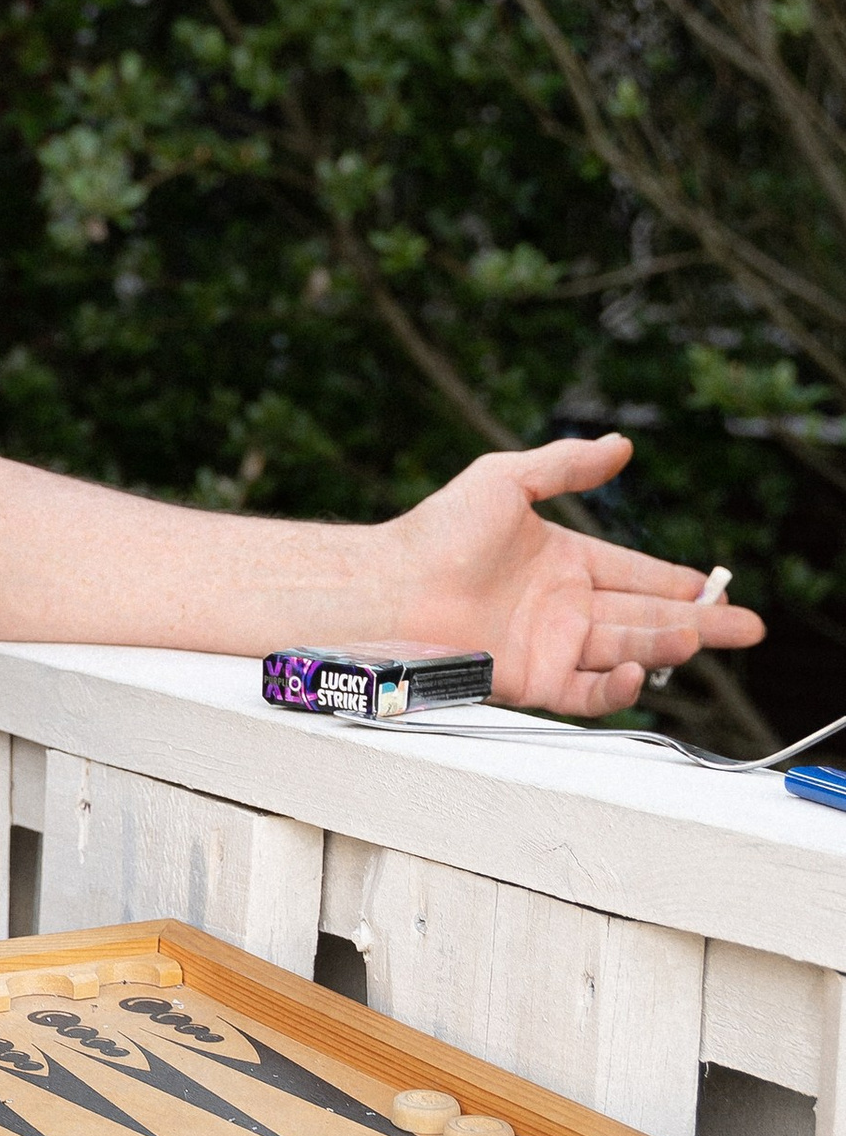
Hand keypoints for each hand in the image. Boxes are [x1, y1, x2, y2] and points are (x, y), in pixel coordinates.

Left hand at [381, 435, 763, 715]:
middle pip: (643, 616)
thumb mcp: (507, 479)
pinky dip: (615, 686)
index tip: (712, 586)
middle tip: (745, 626)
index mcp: (561, 560)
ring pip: (624, 650)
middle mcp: (560, 606)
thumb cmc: (436, 532)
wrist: (390, 587)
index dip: (675, 581)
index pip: (634, 572)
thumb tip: (621, 444)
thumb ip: (567, 466)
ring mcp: (547, 645)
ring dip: (665, 645)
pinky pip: (585, 691)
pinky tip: (638, 671)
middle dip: (698, 622)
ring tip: (701, 636)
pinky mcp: (529, 681)